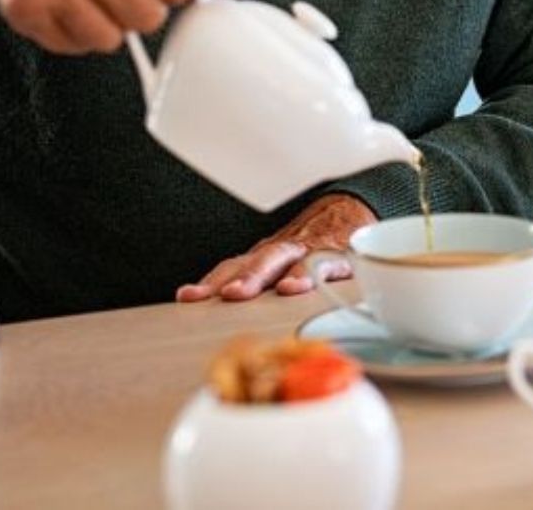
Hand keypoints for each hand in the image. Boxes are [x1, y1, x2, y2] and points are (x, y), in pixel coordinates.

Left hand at [176, 194, 376, 301]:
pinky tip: (297, 287)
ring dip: (260, 275)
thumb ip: (256, 287)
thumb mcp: (279, 266)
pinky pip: (322, 264)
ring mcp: (306, 253)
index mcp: (263, 258)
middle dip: (234, 280)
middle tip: (221, 296)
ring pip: (280, 259)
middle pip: (253, 263)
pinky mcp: (335, 257)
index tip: (186, 297)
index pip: (231, 268)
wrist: (346, 214)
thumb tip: (218, 318)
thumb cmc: (307, 250)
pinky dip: (309, 274)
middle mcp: (280, 253)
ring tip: (241, 294)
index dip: (209, 282)